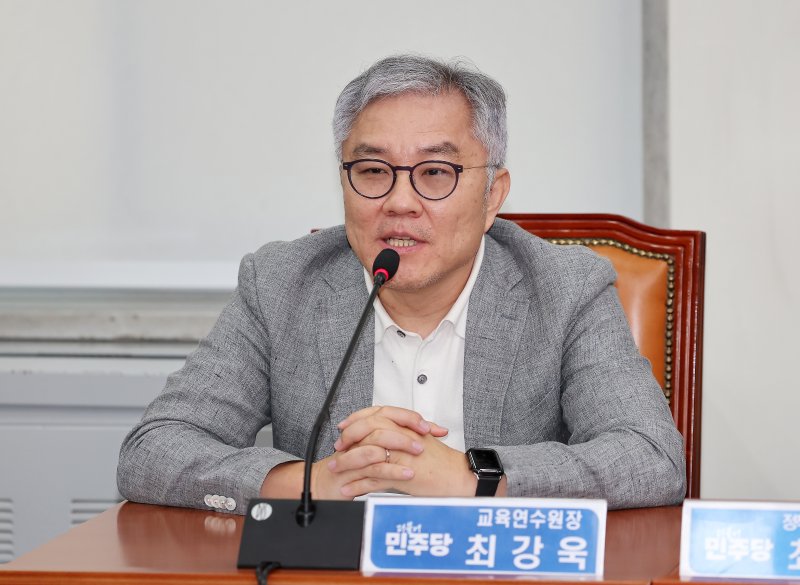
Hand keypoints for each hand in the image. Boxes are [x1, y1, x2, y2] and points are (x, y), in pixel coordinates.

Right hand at [261, 406, 447, 499]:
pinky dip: (392, 471)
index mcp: (364, 428)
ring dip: (401, 448)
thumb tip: (431, 431)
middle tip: (426, 437)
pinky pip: (373, 469)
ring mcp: (353, 453)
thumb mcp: (378, 451)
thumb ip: (399, 440)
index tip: (428, 425)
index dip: (408, 417)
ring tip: (419, 454)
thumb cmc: (352, 467)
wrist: (324, 484)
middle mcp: (358, 437)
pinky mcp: (350, 472)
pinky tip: (407, 474)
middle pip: (382, 423)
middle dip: (406, 429)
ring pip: (378, 444)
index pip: (388, 413)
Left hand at [330, 406, 475, 496]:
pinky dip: (357, 484)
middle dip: (348, 437)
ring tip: (336, 468)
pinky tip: (348, 489)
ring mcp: (400, 455)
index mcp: (406, 427)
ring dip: (347, 462)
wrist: (459, 477)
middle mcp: (402, 437)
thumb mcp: (421, 440)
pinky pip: (373, 479)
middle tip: (339, 446)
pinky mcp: (401, 474)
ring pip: (366, 454)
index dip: (357, 419)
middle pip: (367, 429)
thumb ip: (403, 434)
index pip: (376, 414)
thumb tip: (386, 435)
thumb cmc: (443, 462)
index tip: (345, 426)